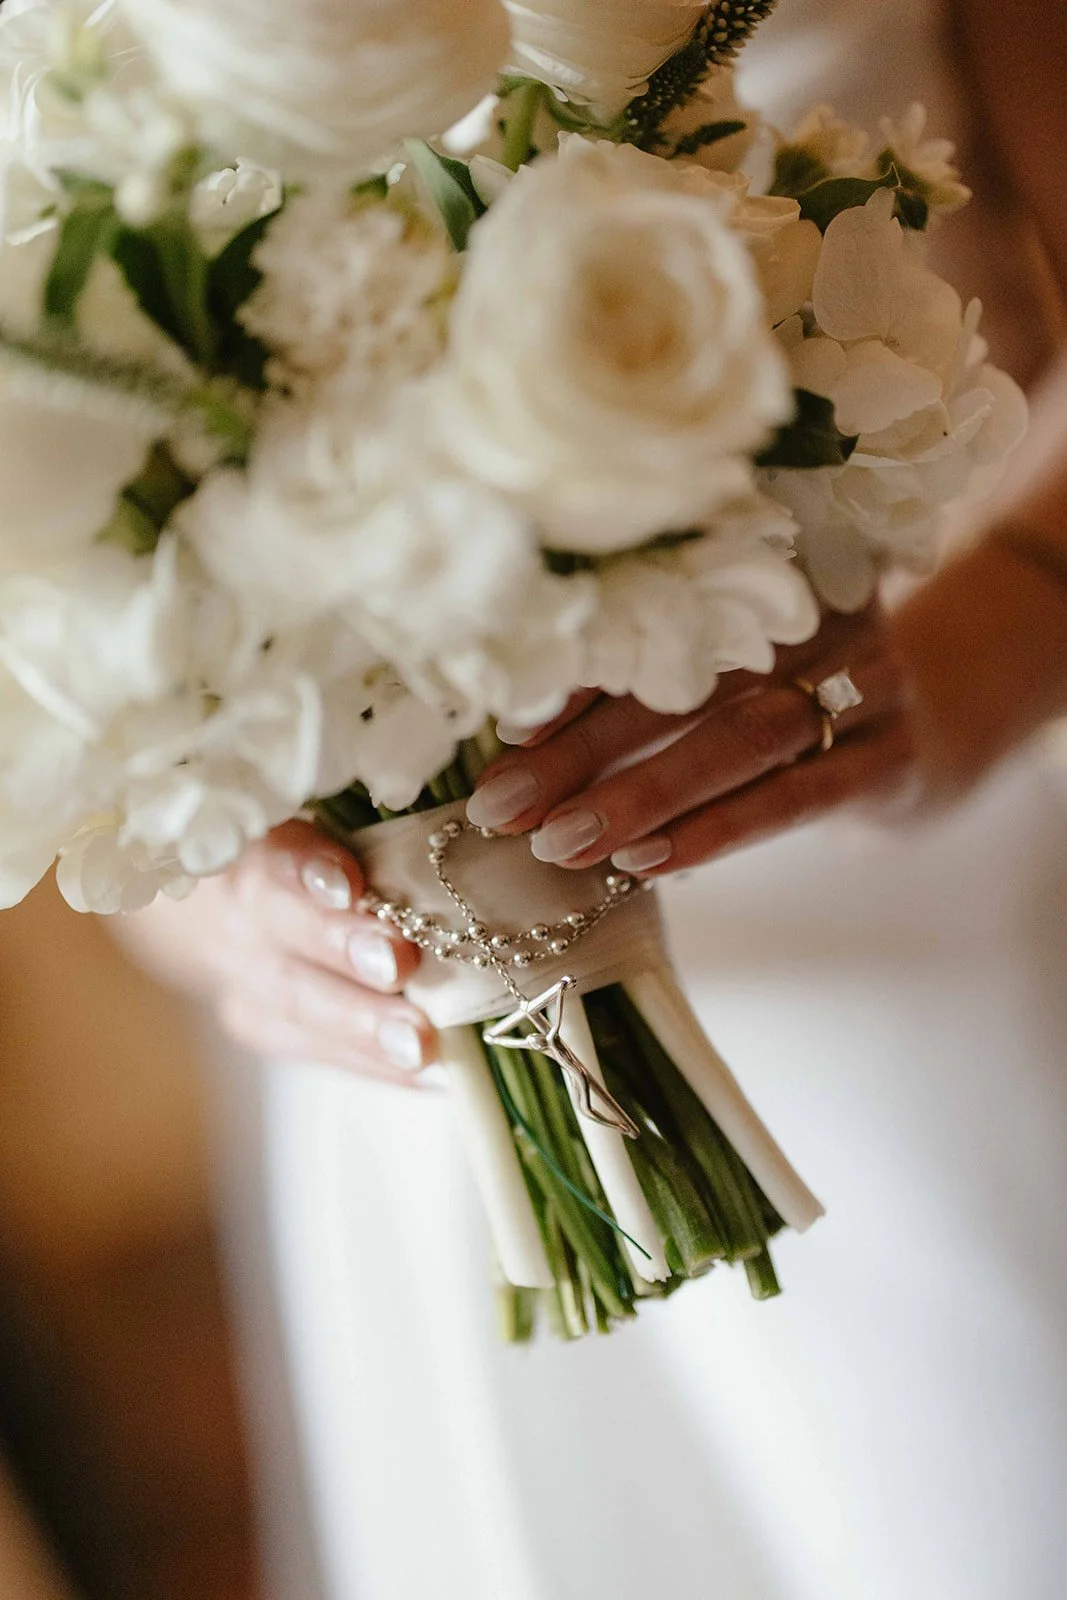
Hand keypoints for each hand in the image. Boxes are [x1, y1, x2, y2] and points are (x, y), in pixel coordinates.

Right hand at [122, 820, 437, 1083]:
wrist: (221, 889)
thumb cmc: (314, 826)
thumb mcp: (329, 800)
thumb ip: (387, 799)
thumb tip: (491, 798)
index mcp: (252, 833)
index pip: (267, 849)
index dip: (304, 868)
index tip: (350, 886)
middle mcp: (235, 906)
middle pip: (278, 930)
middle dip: (341, 950)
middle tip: (399, 966)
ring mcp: (242, 974)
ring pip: (293, 1004)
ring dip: (360, 1027)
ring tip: (419, 1045)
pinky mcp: (261, 1023)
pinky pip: (314, 1049)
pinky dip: (375, 1064)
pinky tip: (435, 1076)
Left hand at [468, 605, 914, 875]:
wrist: (924, 726)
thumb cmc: (783, 691)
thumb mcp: (723, 661)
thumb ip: (643, 673)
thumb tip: (516, 729)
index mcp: (762, 568)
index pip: (653, 621)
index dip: (574, 675)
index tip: (505, 728)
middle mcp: (819, 611)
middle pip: (688, 682)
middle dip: (585, 750)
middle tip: (505, 805)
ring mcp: (867, 682)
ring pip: (740, 738)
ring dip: (642, 795)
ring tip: (563, 842)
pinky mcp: (888, 757)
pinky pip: (794, 796)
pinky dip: (717, 830)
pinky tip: (649, 861)